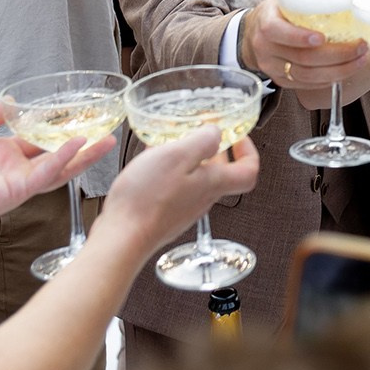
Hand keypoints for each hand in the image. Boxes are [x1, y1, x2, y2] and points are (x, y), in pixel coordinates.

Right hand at [92, 132, 259, 256]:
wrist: (121, 237)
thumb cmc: (147, 199)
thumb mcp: (177, 155)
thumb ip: (202, 141)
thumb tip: (217, 133)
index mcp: (213, 183)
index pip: (248, 172)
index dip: (248, 152)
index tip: (237, 137)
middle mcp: (202, 199)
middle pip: (221, 173)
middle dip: (213, 149)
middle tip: (199, 133)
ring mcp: (183, 209)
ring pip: (195, 179)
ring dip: (188, 158)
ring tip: (170, 143)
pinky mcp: (165, 215)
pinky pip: (175, 188)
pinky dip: (169, 171)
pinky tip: (151, 162)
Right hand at [242, 0, 368, 92]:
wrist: (254, 32)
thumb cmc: (278, 12)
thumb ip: (306, 0)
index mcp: (265, 23)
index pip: (277, 32)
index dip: (300, 37)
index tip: (323, 37)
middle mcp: (265, 49)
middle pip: (302, 58)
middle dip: (336, 55)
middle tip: (360, 46)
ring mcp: (272, 68)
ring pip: (307, 76)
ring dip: (338, 70)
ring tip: (359, 59)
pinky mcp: (281, 81)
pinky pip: (306, 86)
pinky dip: (329, 80)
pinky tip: (346, 71)